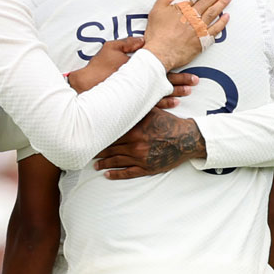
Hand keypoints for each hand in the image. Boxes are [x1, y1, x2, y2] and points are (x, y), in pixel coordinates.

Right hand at [69, 37, 198, 107]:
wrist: (84, 86)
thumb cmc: (98, 66)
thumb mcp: (112, 47)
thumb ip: (129, 43)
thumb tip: (144, 41)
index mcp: (140, 68)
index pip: (164, 70)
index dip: (180, 74)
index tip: (194, 76)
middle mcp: (141, 82)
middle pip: (166, 83)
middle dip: (183, 83)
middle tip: (196, 83)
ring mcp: (137, 95)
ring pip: (161, 95)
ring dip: (176, 94)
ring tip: (188, 93)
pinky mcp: (132, 103)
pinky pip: (151, 105)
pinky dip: (163, 104)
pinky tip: (174, 104)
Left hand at [92, 109, 206, 178]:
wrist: (186, 139)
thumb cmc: (169, 123)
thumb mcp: (152, 112)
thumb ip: (137, 109)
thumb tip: (122, 98)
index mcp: (134, 131)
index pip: (110, 134)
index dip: (98, 137)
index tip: (89, 137)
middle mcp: (135, 145)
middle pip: (110, 149)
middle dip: (98, 151)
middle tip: (87, 152)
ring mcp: (140, 159)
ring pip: (116, 162)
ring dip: (104, 164)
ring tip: (95, 165)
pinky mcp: (147, 168)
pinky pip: (128, 173)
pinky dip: (116, 175)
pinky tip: (107, 175)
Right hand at [143, 0, 230, 70]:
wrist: (161, 53)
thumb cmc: (157, 34)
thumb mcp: (155, 12)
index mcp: (183, 8)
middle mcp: (193, 16)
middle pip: (208, 2)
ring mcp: (199, 28)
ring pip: (214, 13)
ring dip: (222, 4)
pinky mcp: (202, 40)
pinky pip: (216, 30)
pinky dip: (222, 22)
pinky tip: (226, 17)